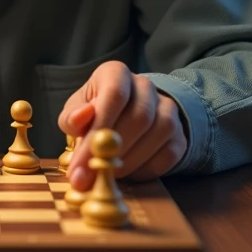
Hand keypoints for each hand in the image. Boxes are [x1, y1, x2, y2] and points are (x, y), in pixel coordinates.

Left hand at [58, 60, 187, 190]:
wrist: (126, 115)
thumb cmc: (94, 111)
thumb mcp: (76, 110)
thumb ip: (72, 117)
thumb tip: (79, 119)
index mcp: (116, 73)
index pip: (114, 95)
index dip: (99, 130)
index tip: (80, 162)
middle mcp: (145, 85)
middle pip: (139, 117)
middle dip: (113, 152)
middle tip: (91, 177)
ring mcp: (167, 108)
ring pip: (158, 133)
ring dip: (130, 161)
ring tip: (108, 174)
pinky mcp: (179, 134)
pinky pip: (170, 153)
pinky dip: (147, 169)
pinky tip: (129, 173)